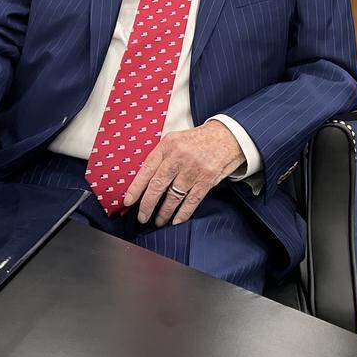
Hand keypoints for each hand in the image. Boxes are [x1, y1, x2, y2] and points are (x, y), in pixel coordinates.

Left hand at [122, 120, 245, 226]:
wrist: (228, 135)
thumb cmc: (198, 140)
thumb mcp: (176, 139)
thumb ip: (162, 156)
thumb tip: (145, 182)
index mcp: (168, 145)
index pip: (146, 169)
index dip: (136, 187)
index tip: (128, 201)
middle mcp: (179, 156)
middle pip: (157, 186)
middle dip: (147, 205)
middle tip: (142, 217)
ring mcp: (194, 168)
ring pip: (173, 196)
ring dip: (164, 212)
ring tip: (158, 221)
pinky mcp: (207, 179)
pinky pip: (191, 201)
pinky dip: (182, 214)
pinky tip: (176, 221)